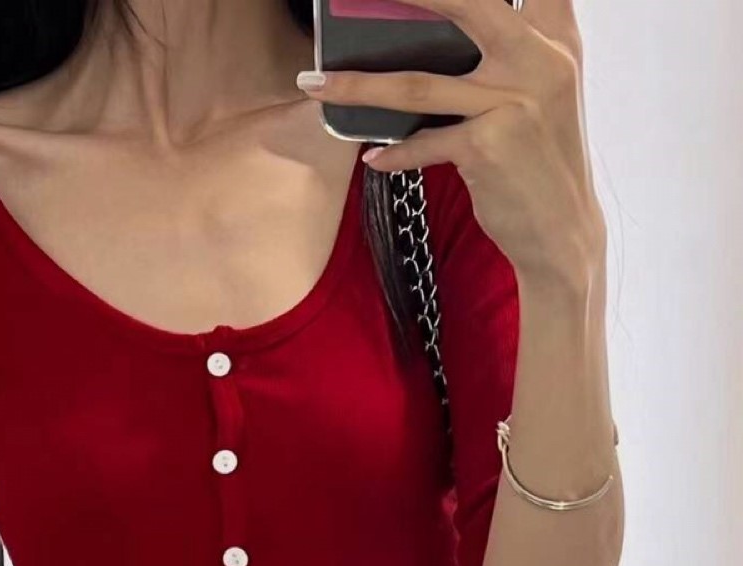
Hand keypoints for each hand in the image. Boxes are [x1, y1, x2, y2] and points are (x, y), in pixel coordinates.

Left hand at [299, 0, 603, 282]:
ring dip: (358, 85)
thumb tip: (440, 36)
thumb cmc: (540, 160)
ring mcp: (514, 103)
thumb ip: (511, 52)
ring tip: (315, 83)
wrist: (561, 231)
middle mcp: (541, 61)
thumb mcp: (541, 93)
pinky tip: (372, 157)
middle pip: (469, 5)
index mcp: (555, 39)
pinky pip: (423, 144)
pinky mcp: (490, 146)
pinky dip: (394, 153)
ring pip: (419, 84)